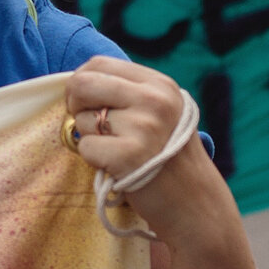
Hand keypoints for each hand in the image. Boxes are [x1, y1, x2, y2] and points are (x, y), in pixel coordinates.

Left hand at [64, 57, 223, 245]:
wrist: (194, 204)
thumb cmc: (168, 159)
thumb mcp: (162, 113)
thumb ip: (128, 93)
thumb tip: (78, 83)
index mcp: (160, 85)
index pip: (99, 63)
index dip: (82, 83)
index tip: (88, 104)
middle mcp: (154, 100)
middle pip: (83, 83)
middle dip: (74, 105)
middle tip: (88, 125)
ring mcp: (143, 127)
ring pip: (83, 120)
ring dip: (90, 138)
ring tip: (116, 151)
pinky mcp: (129, 155)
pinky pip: (85, 147)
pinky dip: (93, 160)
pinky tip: (116, 167)